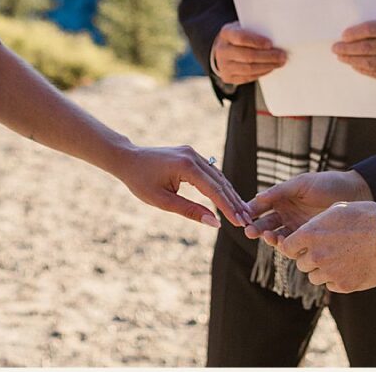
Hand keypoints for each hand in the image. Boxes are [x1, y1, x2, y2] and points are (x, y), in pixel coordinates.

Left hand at [111, 144, 251, 229]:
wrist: (127, 159)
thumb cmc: (140, 181)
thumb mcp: (163, 201)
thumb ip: (190, 211)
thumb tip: (214, 223)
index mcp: (186, 166)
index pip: (214, 189)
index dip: (228, 207)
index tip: (240, 222)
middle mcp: (193, 156)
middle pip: (220, 182)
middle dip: (234, 202)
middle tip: (247, 221)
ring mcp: (193, 153)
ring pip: (218, 176)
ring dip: (230, 195)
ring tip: (242, 213)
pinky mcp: (191, 155)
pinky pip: (210, 172)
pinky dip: (220, 186)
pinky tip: (228, 199)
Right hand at [210, 22, 287, 84]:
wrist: (223, 49)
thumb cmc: (238, 36)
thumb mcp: (242, 27)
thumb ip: (254, 30)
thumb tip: (276, 37)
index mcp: (226, 34)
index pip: (241, 38)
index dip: (257, 41)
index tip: (270, 44)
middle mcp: (222, 50)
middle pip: (247, 56)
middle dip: (268, 56)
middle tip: (282, 55)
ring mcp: (224, 65)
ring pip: (249, 69)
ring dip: (267, 66)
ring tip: (279, 62)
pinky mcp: (228, 77)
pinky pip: (248, 77)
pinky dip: (261, 73)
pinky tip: (270, 68)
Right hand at [242, 169, 369, 240]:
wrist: (354, 194)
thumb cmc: (327, 183)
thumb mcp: (302, 183)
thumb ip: (280, 191)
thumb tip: (258, 197)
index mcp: (281, 197)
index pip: (261, 206)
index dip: (250, 211)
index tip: (242, 216)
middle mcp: (285, 213)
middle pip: (265, 223)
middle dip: (256, 227)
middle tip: (250, 231)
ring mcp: (295, 226)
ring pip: (276, 235)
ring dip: (268, 237)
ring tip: (267, 236)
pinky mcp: (307, 238)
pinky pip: (292, 244)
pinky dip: (285, 245)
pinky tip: (282, 244)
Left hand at [276, 201, 375, 292]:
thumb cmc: (367, 218)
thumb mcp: (339, 209)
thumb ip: (320, 221)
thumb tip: (313, 227)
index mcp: (310, 234)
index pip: (287, 247)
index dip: (293, 247)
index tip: (301, 246)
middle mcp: (316, 255)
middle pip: (301, 264)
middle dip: (310, 259)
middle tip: (327, 251)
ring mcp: (329, 272)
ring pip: (315, 277)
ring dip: (323, 271)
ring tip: (341, 260)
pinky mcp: (344, 285)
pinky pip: (332, 285)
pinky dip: (338, 279)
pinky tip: (351, 268)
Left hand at [330, 19, 375, 85]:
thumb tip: (354, 34)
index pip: (370, 29)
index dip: (354, 33)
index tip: (343, 35)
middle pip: (366, 47)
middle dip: (347, 48)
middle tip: (336, 48)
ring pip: (369, 62)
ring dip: (351, 60)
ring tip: (342, 57)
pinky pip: (375, 74)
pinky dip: (362, 69)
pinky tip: (355, 65)